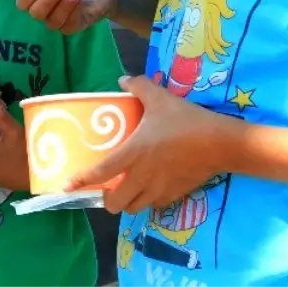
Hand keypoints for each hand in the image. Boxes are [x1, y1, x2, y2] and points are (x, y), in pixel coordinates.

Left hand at [65, 76, 233, 214]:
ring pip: (133, 208)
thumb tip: (122, 79)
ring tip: (128, 188)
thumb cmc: (186, 120)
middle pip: (115, 203)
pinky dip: (148, 201)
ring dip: (127, 201)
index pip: (102, 172)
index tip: (66, 186)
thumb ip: (139, 87)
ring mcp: (158, 189)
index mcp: (134, 153)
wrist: (220, 142)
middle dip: (107, 198)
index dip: (82, 180)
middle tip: (109, 186)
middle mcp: (142, 176)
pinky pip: (154, 206)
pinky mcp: (174, 196)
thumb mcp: (161, 98)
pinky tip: (151, 188)